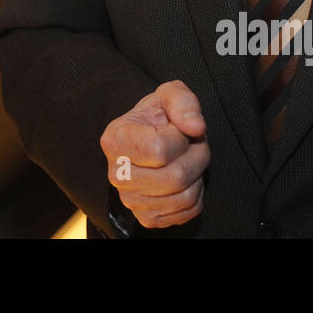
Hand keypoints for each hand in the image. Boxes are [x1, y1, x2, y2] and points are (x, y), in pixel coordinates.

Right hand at [100, 80, 209, 228]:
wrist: (148, 140)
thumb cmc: (158, 116)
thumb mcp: (169, 95)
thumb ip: (183, 102)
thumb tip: (196, 127)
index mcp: (114, 140)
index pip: (159, 149)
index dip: (179, 137)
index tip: (176, 128)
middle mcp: (116, 174)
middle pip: (175, 177)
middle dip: (197, 156)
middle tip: (193, 143)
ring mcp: (130, 199)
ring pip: (184, 197)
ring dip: (198, 174)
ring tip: (189, 158)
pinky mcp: (146, 217)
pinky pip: (187, 212)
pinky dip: (196, 194)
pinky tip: (185, 178)